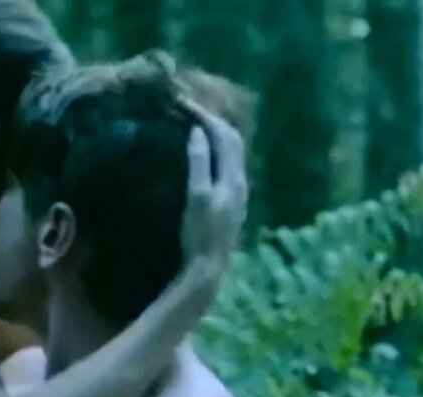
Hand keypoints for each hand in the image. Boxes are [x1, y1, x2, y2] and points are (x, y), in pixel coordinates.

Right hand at [178, 103, 248, 283]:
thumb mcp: (197, 197)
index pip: (222, 134)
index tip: (182, 103)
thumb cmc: (199, 234)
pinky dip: (216, 151)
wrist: (209, 268)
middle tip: (188, 110)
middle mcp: (240, 181)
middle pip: (231, 139)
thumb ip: (199, 163)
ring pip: (231, 153)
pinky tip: (203, 155)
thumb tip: (198, 131)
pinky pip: (227, 165)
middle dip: (212, 120)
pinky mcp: (232, 202)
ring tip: (194, 126)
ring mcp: (238, 192)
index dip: (204, 115)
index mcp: (233, 176)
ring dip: (215, 135)